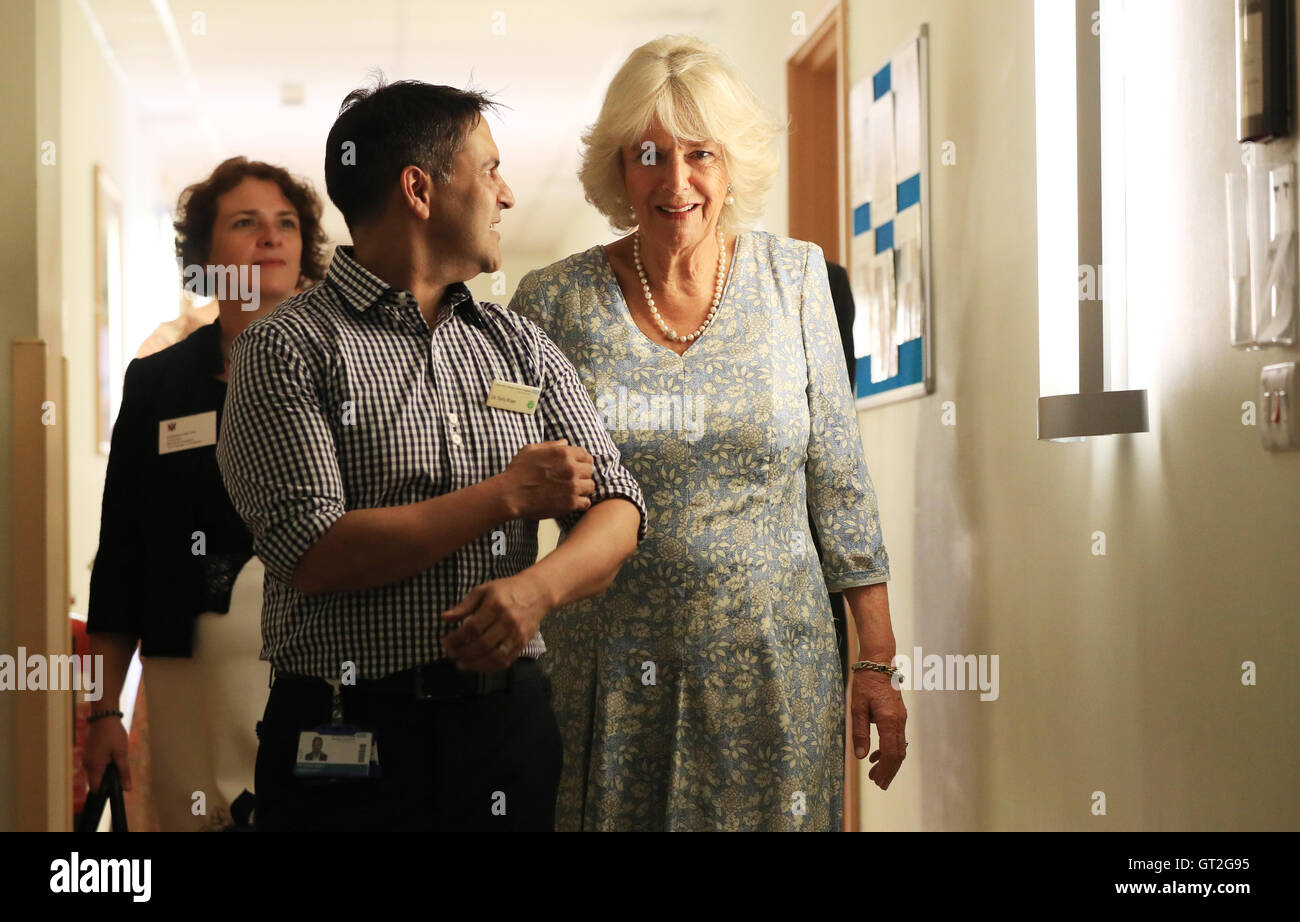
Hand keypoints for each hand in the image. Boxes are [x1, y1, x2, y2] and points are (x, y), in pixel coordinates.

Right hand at [83, 716, 131, 792]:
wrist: (104, 717)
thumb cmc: (113, 735)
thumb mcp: (121, 754)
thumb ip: (124, 772)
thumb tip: (127, 789)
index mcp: (93, 767)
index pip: (96, 789)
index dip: (106, 790)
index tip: (117, 787)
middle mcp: (87, 765)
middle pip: (97, 781)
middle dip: (109, 779)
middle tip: (121, 770)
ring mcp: (87, 759)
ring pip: (98, 772)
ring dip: (108, 771)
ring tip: (118, 760)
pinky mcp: (90, 754)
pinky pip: (97, 765)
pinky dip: (105, 764)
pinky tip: (114, 756)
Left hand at [440, 574, 550, 671]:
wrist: (536, 593)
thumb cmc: (507, 590)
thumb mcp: (483, 590)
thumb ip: (464, 606)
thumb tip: (444, 618)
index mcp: (496, 605)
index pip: (472, 627)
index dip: (456, 638)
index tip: (445, 642)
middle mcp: (508, 621)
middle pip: (482, 644)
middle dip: (463, 652)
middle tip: (450, 654)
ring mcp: (517, 635)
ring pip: (495, 657)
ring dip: (475, 664)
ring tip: (461, 664)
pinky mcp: (523, 643)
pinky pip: (506, 661)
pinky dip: (490, 667)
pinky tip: (478, 665)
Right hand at [498, 439, 594, 519]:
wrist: (511, 495)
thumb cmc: (518, 472)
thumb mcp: (530, 450)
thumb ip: (550, 445)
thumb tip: (565, 442)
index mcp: (563, 453)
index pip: (586, 455)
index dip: (582, 461)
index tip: (576, 467)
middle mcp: (571, 469)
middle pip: (590, 471)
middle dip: (582, 474)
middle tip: (572, 480)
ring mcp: (572, 487)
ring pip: (590, 486)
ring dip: (583, 488)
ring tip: (572, 491)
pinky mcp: (570, 503)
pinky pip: (586, 502)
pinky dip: (580, 503)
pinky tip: (571, 501)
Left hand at [851, 668, 906, 789]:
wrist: (878, 663)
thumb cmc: (865, 683)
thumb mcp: (857, 707)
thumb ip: (860, 732)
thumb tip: (861, 756)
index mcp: (888, 720)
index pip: (890, 752)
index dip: (885, 769)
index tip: (878, 781)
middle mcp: (899, 721)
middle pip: (898, 753)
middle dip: (889, 771)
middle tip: (879, 784)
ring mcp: (901, 718)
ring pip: (899, 747)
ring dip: (889, 762)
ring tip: (875, 774)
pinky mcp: (898, 715)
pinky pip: (897, 738)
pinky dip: (889, 750)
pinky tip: (876, 755)